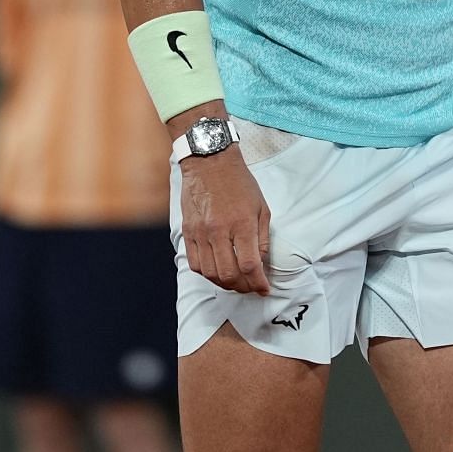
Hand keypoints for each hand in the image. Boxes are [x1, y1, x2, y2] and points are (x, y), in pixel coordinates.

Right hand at [178, 147, 271, 295]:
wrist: (209, 162)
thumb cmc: (239, 183)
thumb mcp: (261, 207)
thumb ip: (263, 238)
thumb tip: (261, 263)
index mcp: (242, 223)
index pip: (249, 265)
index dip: (258, 283)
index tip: (263, 289)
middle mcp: (220, 231)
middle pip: (229, 274)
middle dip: (243, 287)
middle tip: (250, 287)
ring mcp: (201, 233)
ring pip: (210, 273)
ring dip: (224, 283)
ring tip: (235, 282)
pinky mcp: (188, 232)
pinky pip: (195, 263)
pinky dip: (207, 274)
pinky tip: (216, 272)